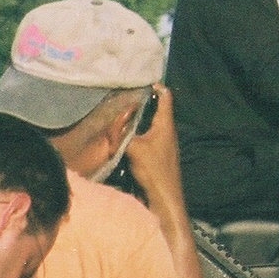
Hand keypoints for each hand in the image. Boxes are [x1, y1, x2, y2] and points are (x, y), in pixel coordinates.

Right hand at [124, 85, 185, 210]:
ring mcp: (161, 144)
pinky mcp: (155, 155)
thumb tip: (112, 125)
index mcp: (166, 124)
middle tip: (124, 95)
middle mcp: (166, 131)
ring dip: (136, 120)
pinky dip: (134, 134)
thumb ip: (123, 133)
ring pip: (148, 125)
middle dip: (141, 103)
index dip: (156, 87)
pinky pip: (144, 138)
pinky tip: (122, 137)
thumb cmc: (154, 170)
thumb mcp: (135, 148)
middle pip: (155, 110)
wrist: (164, 198)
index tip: (142, 79)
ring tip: (119, 113)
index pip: (165, 97)